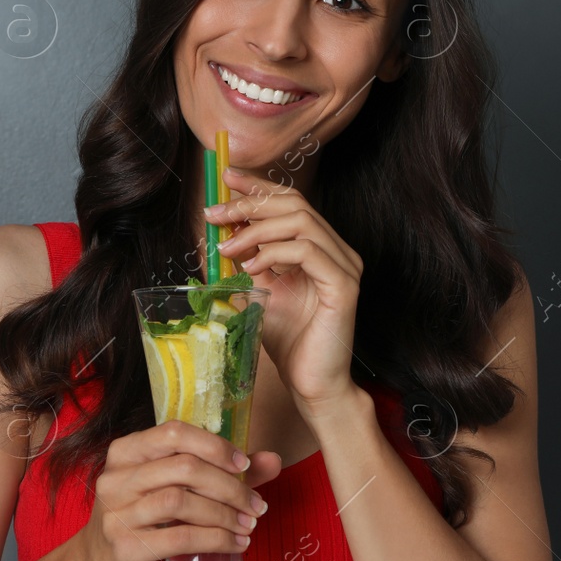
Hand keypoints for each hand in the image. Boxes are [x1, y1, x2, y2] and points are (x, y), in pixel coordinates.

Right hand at [74, 420, 281, 560]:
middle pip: (184, 467)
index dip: (214, 445)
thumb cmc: (140, 520)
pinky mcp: (125, 548)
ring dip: (224, 514)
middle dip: (229, 486)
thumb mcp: (170, 489)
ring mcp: (117, 513)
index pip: (174, 432)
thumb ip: (220, 472)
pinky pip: (178, 538)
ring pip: (182, 501)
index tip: (244, 464)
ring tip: (248, 526)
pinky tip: (234, 545)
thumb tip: (272, 460)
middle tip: (255, 505)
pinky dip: (215, 540)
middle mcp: (116, 478)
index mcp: (126, 452)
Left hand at [208, 165, 364, 419]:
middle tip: (215, 214)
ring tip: (227, 249)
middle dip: (249, 203)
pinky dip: (274, 253)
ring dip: (256, 229)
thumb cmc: (289, 341)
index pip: (290, 201)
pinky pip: (308, 251)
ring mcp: (345, 266)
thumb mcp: (258, 292)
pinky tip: (250, 268)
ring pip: (301, 221)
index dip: (258, 185)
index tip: (226, 177)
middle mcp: (338, 250)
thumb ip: (246, 261)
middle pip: (294, 203)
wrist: (313, 384)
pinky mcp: (343, 286)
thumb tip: (218, 233)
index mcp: (321, 247)